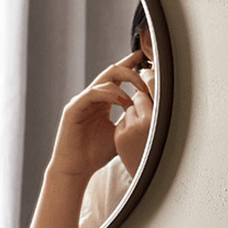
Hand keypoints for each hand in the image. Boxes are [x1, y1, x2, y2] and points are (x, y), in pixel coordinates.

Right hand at [48, 51, 148, 179]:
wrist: (76, 169)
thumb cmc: (96, 154)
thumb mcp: (121, 133)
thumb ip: (132, 119)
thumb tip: (153, 111)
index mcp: (102, 102)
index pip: (117, 78)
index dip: (130, 65)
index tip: (146, 58)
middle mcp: (91, 98)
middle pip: (111, 72)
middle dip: (131, 68)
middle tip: (147, 73)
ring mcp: (82, 102)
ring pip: (104, 80)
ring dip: (125, 82)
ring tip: (140, 92)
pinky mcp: (73, 108)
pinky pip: (93, 93)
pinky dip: (110, 94)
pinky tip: (123, 101)